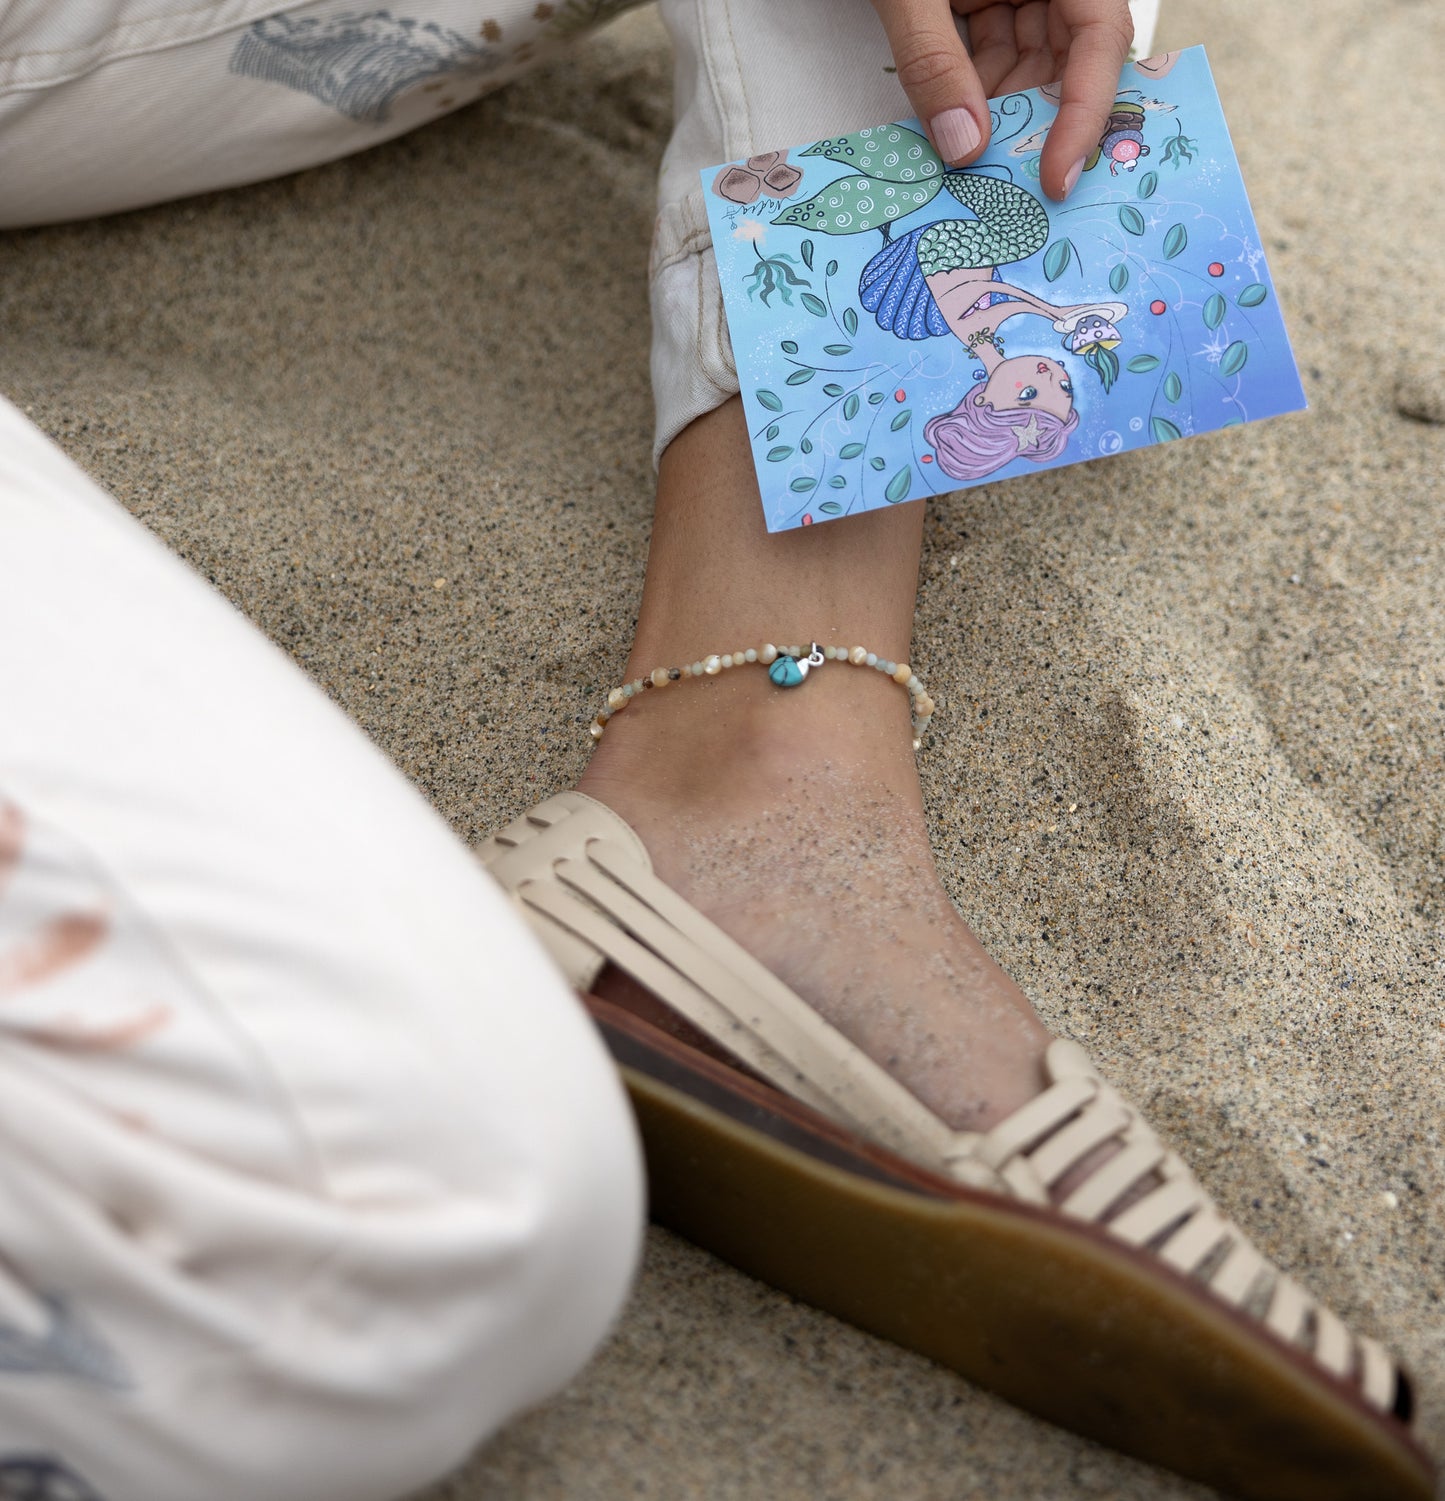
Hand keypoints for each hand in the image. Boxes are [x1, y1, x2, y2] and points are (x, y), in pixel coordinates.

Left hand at [869, 0, 1134, 200]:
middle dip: (1036, 123)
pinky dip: (969, 97)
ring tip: (968, 165)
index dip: (1085, 111)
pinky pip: (990, 56)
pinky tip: (950, 133)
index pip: (1100, 36)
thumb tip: (963, 148)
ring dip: (998, 118)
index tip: (1057, 177)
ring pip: (1027, 66)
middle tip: (1006, 187)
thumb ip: (932, 62)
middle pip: (1068, 59)